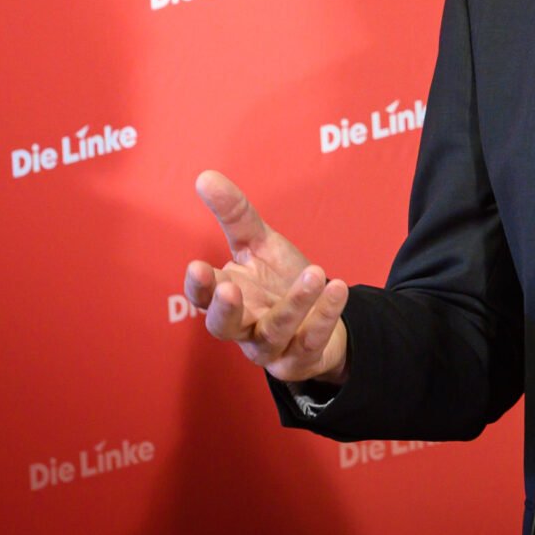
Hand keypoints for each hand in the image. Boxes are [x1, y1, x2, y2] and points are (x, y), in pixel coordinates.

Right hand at [183, 170, 350, 384]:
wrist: (319, 314)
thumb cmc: (278, 278)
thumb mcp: (259, 243)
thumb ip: (234, 214)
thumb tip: (205, 176)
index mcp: (228, 296)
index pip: (203, 296)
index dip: (199, 286)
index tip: (197, 266)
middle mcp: (244, 326)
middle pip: (223, 327)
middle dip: (224, 310)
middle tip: (229, 289)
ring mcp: (271, 346)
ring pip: (273, 332)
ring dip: (294, 304)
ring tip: (314, 273)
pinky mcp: (300, 358)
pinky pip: (311, 340)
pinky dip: (324, 315)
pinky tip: (337, 288)